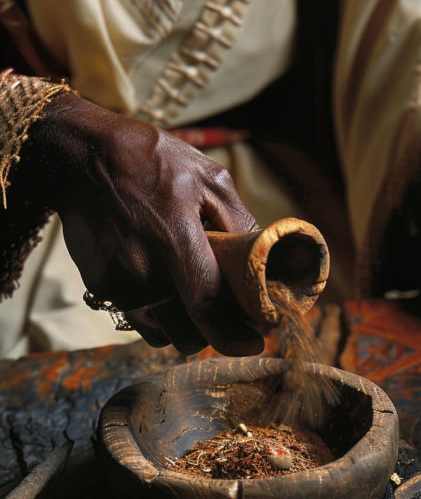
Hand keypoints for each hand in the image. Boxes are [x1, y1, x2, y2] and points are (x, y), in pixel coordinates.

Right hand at [18, 92, 262, 354]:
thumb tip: (262, 258)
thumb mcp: (209, 177)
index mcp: (175, 240)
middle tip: (227, 318)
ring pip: (161, 335)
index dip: (233, 335)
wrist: (80, 154)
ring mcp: (117, 281)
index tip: (255, 344)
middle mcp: (143, 269)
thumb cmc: (150, 161)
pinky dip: (158, 317)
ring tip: (195, 305)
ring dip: (184, 329)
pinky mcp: (100, 284)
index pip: (207, 308)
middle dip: (212, 334)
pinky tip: (167, 292)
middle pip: (185, 335)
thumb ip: (240, 221)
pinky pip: (138, 320)